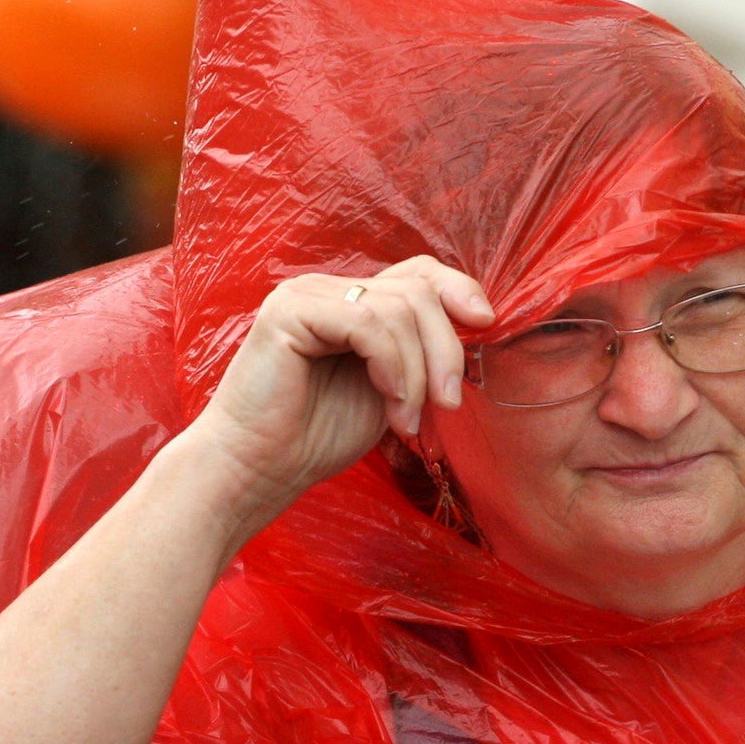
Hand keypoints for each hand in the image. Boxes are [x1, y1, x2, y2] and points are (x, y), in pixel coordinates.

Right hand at [186, 256, 493, 529]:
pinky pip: (368, 323)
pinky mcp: (290, 310)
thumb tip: (476, 326)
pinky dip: (393, 366)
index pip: (417, 272)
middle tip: (447, 403)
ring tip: (406, 419)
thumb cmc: (317, 437)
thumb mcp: (390, 388)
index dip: (458, 289)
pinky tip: (389, 404)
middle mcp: (327, 288)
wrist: (258, 470)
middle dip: (445, 348)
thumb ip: (419, 353)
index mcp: (351, 301)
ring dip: (417, 372)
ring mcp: (306, 293)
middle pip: (417, 290)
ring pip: (398, 309)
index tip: (486, 325)